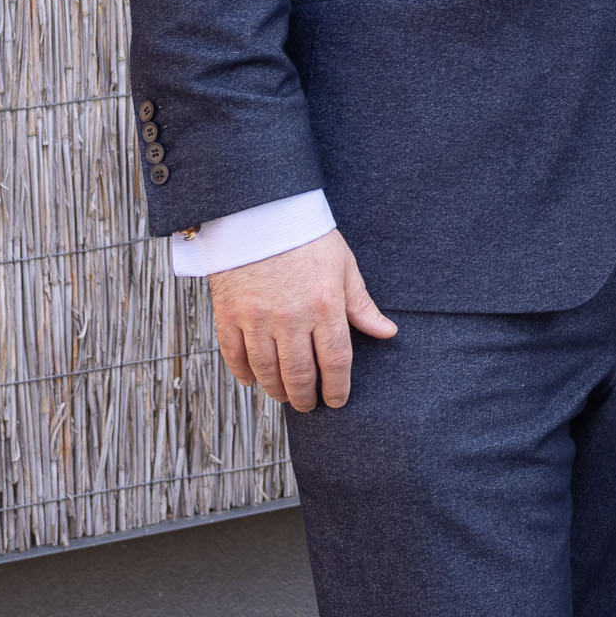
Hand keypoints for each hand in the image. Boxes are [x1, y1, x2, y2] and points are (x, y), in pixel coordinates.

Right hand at [209, 228, 398, 411]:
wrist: (259, 212)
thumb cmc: (306, 237)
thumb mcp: (343, 266)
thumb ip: (361, 305)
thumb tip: (387, 332)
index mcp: (325, 306)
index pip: (335, 362)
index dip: (337, 389)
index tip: (337, 400)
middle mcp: (291, 318)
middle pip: (299, 375)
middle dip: (305, 398)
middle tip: (308, 404)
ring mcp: (256, 318)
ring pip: (266, 372)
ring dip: (276, 390)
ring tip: (284, 395)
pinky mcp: (228, 314)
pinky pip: (234, 356)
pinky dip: (244, 374)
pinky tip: (253, 380)